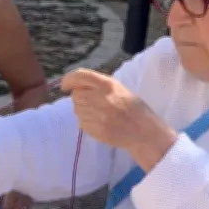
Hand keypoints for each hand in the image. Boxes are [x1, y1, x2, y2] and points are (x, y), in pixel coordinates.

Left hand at [61, 69, 177, 167]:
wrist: (143, 132)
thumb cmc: (133, 107)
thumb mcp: (118, 88)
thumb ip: (97, 84)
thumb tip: (75, 84)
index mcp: (107, 85)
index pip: (78, 76)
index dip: (68, 80)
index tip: (65, 85)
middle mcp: (98, 98)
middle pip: (76, 94)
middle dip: (81, 97)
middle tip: (95, 102)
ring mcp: (94, 115)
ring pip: (77, 108)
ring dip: (84, 109)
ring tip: (101, 113)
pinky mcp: (92, 129)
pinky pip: (81, 122)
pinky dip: (87, 121)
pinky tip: (101, 122)